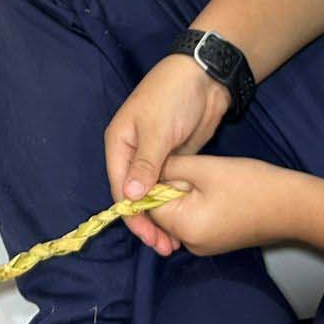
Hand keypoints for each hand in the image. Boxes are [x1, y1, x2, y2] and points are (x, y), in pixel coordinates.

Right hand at [103, 54, 231, 256]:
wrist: (204, 77)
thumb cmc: (172, 98)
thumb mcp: (157, 131)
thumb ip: (144, 165)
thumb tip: (130, 198)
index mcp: (118, 143)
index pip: (120, 188)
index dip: (134, 215)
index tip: (150, 236)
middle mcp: (131, 153)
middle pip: (135, 195)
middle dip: (148, 221)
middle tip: (166, 246)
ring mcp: (153, 157)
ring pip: (152, 195)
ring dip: (161, 217)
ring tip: (175, 242)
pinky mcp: (174, 159)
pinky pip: (169, 188)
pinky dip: (174, 205)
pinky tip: (183, 221)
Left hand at [145, 155, 303, 255]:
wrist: (294, 206)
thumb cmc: (250, 184)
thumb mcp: (204, 168)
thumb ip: (170, 168)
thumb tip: (146, 170)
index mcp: (184, 228)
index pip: (149, 206)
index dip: (153, 181)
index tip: (167, 162)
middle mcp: (191, 244)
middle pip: (162, 212)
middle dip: (169, 187)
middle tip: (190, 168)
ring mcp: (205, 245)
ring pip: (178, 214)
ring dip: (182, 193)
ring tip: (203, 176)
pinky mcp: (216, 241)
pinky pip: (193, 220)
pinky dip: (195, 202)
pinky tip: (212, 187)